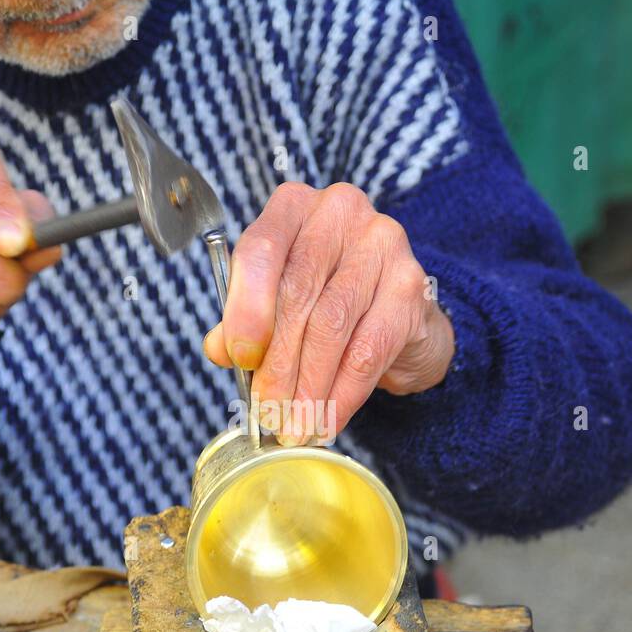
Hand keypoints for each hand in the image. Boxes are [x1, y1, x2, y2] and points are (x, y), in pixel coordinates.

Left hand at [203, 182, 453, 443]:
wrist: (401, 314)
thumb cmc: (328, 299)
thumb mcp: (278, 304)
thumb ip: (245, 322)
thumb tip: (220, 350)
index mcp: (293, 207)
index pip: (260, 250)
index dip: (246, 309)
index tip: (240, 360)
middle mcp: (339, 212)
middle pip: (297, 293)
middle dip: (278, 363)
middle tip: (267, 411)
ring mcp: (381, 243)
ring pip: (332, 323)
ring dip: (309, 385)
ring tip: (294, 424)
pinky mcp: (410, 285)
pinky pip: (368, 349)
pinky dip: (343, 393)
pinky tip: (328, 420)